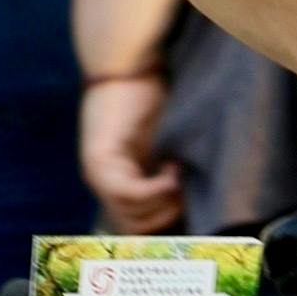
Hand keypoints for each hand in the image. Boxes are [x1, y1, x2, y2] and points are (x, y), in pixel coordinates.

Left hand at [80, 67, 180, 225]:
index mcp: (118, 183)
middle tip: (188, 190)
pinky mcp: (99, 161)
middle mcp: (103, 185)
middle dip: (170, 217)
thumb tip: (198, 209)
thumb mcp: (166, 146)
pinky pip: (129, 194)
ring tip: (179, 172)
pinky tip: (172, 167)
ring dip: (165, 202)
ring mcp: (97, 175)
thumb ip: (171, 177)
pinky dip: (157, 188)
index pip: (139, 229)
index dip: (169, 225)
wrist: (131, 65)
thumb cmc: (153, 99)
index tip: (194, 208)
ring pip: (134, 217)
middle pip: (138, 229)